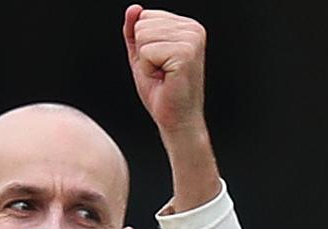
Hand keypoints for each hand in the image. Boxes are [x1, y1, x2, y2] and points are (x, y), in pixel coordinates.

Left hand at [123, 4, 206, 135]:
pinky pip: (146, 52)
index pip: (144, 17)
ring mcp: (191, 40)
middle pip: (142, 24)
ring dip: (146, 62)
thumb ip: (135, 31)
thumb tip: (133, 8)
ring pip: (143, 36)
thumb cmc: (162, 92)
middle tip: (160, 72)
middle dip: (142, 53)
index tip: (158, 62)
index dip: (142, 44)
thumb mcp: (142, 56)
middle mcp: (193, 28)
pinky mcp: (185, 53)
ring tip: (162, 75)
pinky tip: (164, 79)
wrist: (177, 119)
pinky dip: (148, 70)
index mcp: (186, 26)